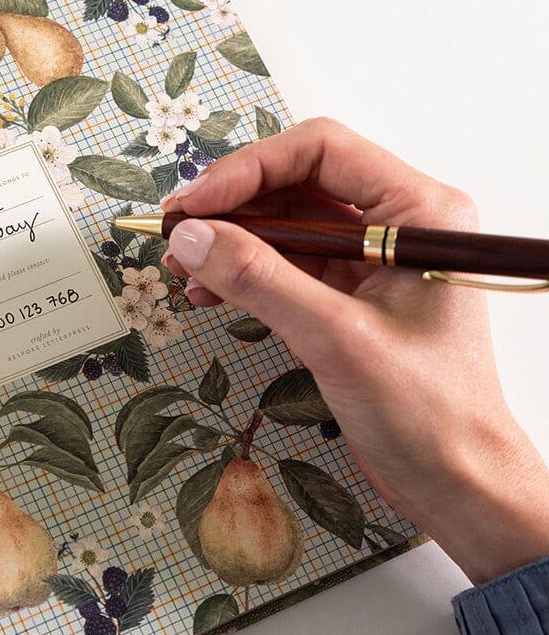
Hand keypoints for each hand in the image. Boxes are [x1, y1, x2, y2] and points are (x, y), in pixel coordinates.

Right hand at [162, 117, 548, 583]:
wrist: (459, 483)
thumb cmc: (430, 414)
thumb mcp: (338, 340)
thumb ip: (261, 281)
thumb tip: (192, 237)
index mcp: (421, 211)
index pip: (322, 151)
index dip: (250, 169)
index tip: (196, 204)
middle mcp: (400, 224)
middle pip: (300, 183)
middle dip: (234, 206)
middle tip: (176, 233)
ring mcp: (375, 262)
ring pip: (289, 225)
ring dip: (233, 241)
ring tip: (182, 266)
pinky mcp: (354, 298)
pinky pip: (290, 266)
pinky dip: (247, 274)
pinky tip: (209, 291)